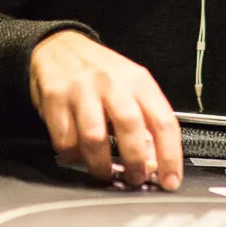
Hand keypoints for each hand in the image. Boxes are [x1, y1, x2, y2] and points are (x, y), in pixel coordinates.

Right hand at [29, 30, 182, 189]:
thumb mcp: (130, 84)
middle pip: (130, 127)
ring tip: (104, 172)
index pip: (163, 120)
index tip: (170, 180)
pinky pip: (65, 140)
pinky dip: (73, 156)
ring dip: (101, 166)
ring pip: (94, 139)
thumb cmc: (100, 72)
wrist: (59, 46)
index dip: (170, 155)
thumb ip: (144, 118)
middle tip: (135, 179)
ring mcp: (81, 90)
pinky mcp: (55, 99)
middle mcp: (111, 82)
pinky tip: (78, 155)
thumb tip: (156, 160)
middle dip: (135, 162)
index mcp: (138, 80)